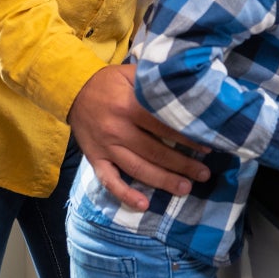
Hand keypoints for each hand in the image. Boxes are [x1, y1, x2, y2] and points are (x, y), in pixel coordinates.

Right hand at [68, 65, 209, 210]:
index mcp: (128, 106)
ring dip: (162, 181)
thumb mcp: (130, 73)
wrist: (72, 90)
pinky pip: (109, 181)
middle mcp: (117, 129)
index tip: (206, 146)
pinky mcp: (95, 159)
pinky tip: (143, 205)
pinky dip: (125, 195)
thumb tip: (186, 88)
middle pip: (154, 151)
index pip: (163, 126)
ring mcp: (106, 147)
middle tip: (204, 174)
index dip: (186, 137)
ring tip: (185, 188)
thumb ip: (154, 82)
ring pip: (137, 169)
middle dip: (182, 164)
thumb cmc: (108, 82)